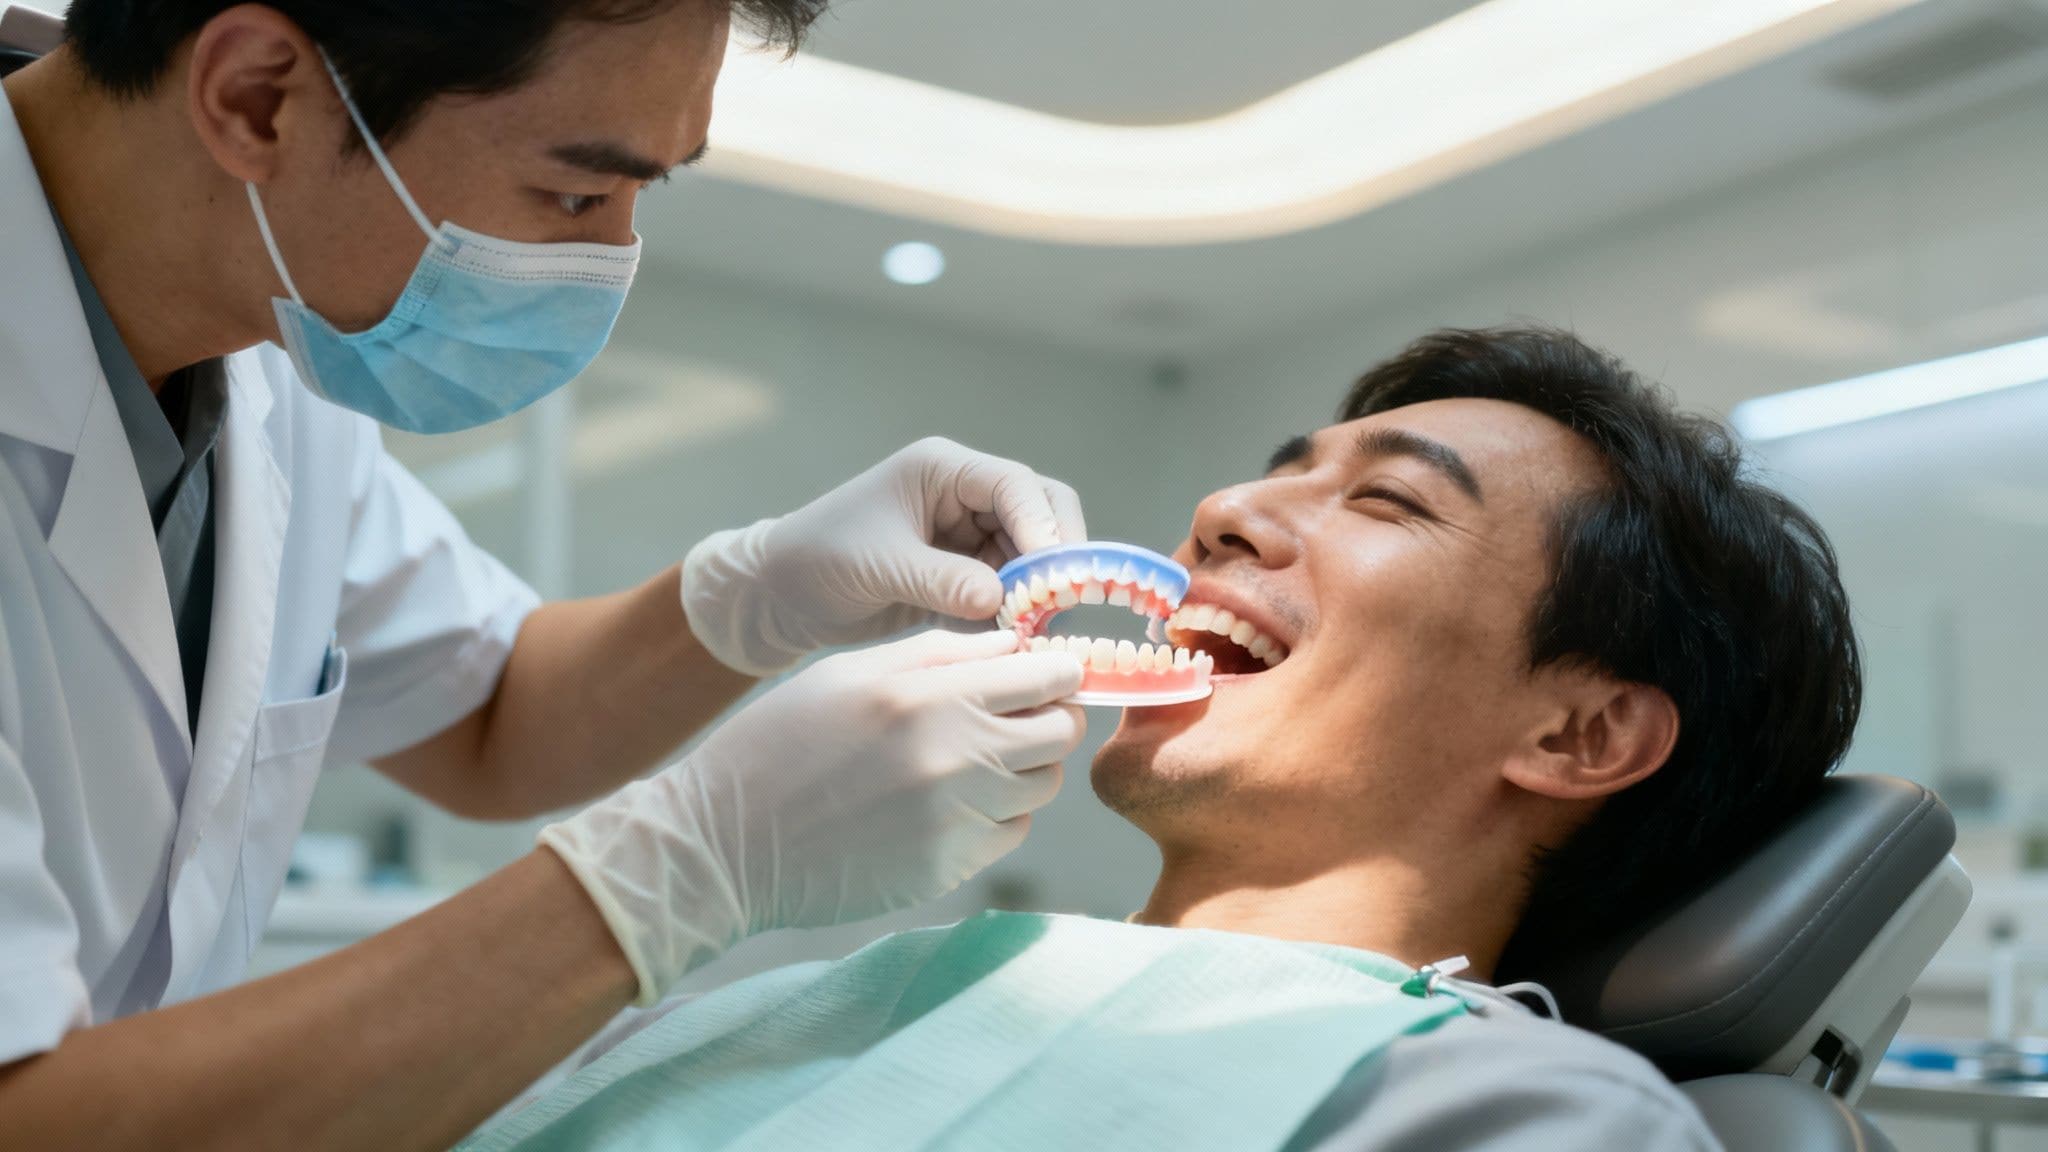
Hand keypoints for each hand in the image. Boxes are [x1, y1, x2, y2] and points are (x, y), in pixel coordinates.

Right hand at [538, 629, 1085, 1003]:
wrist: (727, 841)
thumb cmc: (783, 741)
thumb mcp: (852, 671)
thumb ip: (941, 653)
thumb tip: (1016, 645)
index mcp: (930, 693)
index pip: (1048, 676)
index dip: (1055, 673)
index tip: (1043, 676)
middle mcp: (956, 755)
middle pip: (1061, 732)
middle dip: (1048, 719)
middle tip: (1012, 719)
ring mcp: (956, 818)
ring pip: (1043, 786)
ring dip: (1022, 770)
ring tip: (970, 763)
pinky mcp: (949, 868)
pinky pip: (1009, 834)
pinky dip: (993, 818)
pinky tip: (944, 807)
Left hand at [683, 436, 1086, 675]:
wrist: (781, 595)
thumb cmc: (818, 559)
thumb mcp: (880, 566)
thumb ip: (942, 581)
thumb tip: (1001, 600)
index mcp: (943, 470)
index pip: (1015, 486)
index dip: (1044, 525)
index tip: (1055, 571)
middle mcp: (965, 496)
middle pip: (1041, 514)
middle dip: (1056, 558)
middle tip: (1063, 605)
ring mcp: (969, 536)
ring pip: (1032, 558)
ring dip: (1040, 593)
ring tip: (1041, 633)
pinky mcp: (966, 575)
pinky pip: (1010, 591)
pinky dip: (1017, 614)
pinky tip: (1018, 643)